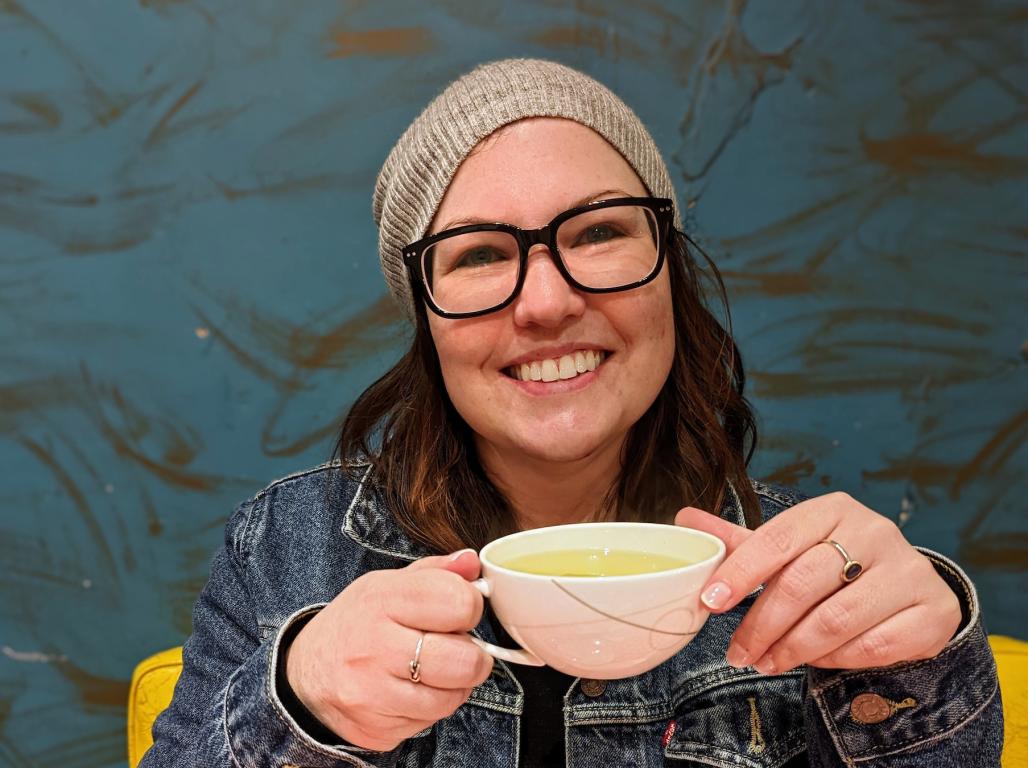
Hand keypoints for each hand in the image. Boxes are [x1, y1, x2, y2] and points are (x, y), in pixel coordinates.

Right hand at [285, 550, 493, 750]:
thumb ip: (435, 572)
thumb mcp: (386, 585)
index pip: (459, 602)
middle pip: (465, 660)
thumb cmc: (356, 624)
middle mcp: (375, 647)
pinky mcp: (376, 728)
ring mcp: (373, 693)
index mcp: (382, 600)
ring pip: (452, 697)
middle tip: (459, 647)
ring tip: (434, 669)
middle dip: (473, 655)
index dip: (470, 607)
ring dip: (454, 685)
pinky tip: (413, 690)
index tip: (460, 610)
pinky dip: (431, 707)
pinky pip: (430, 722)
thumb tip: (470, 561)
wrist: (305, 675)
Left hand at [675, 492, 960, 674]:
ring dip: (793, 649)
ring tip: (767, 663)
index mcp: (833, 509)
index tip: (710, 602)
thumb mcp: (793, 547)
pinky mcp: (930, 610)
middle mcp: (874, 532)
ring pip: (835, 619)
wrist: (911, 588)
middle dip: (762, 625)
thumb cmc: (838, 564)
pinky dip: (836, 660)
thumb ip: (743, 541)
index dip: (740, 572)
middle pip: (803, 583)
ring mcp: (907, 570)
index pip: (778, 538)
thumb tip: (684, 517)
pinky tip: (815, 663)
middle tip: (738, 653)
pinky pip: (872, 645)